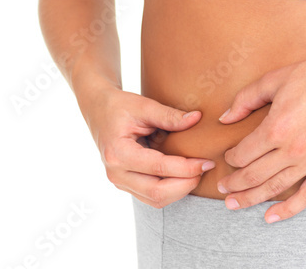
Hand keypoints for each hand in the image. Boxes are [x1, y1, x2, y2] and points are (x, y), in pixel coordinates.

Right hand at [83, 86, 216, 206]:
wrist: (99, 110)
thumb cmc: (120, 106)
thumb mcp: (143, 105)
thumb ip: (169, 115)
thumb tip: (197, 118)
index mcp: (118, 153)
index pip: (158, 167)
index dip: (186, 167)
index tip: (206, 161)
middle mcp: (116, 173)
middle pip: (156, 193)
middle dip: (185, 184)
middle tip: (205, 168)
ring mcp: (119, 182)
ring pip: (154, 200)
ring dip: (179, 190)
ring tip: (198, 172)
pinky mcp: (126, 184)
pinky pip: (150, 196)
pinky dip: (170, 190)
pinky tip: (184, 175)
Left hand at [215, 48, 305, 222]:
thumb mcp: (275, 79)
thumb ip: (246, 99)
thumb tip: (225, 119)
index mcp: (277, 127)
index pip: (244, 153)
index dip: (231, 158)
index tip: (228, 157)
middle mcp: (293, 149)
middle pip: (254, 176)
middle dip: (234, 184)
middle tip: (223, 189)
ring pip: (275, 188)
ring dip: (251, 199)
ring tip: (235, 205)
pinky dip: (287, 210)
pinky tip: (270, 217)